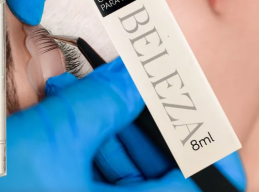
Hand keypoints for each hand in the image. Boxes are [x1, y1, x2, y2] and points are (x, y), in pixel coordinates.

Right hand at [0, 58, 245, 191]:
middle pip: (158, 166)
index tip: (193, 103)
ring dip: (105, 118)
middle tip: (130, 80)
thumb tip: (136, 76)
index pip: (199, 183)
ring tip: (81, 86)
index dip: (203, 141)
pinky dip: (85, 133)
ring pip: (121, 162)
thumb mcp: (55, 136)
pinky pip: (93, 165)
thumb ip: (104, 101)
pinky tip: (64, 103)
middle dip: (141, 117)